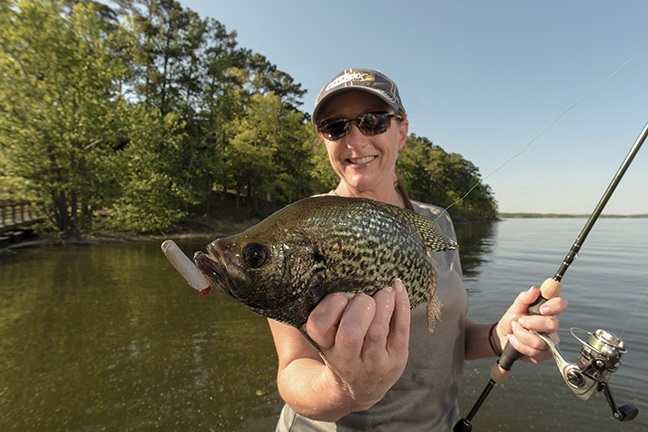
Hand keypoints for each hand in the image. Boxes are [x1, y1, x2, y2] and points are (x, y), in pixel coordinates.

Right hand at [305, 279, 410, 410]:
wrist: (359, 389)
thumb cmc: (339, 350)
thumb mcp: (323, 338)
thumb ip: (322, 313)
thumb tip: (321, 276)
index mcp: (325, 347)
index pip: (318, 325)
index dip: (330, 305)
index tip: (341, 297)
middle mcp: (348, 359)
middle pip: (350, 332)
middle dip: (359, 306)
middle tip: (363, 297)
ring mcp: (374, 361)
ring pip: (377, 330)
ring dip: (383, 302)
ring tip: (384, 290)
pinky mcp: (397, 358)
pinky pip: (402, 328)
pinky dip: (401, 303)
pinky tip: (397, 287)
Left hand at [495, 286, 567, 362]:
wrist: (502, 336)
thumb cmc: (512, 320)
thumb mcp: (515, 307)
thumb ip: (524, 298)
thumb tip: (534, 289)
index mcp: (547, 311)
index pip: (561, 304)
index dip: (555, 306)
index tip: (541, 309)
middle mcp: (551, 326)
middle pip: (552, 324)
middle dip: (532, 323)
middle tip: (520, 321)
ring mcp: (549, 341)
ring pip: (540, 341)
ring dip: (521, 334)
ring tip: (514, 330)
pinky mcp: (543, 354)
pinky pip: (533, 352)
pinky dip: (519, 345)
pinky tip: (514, 340)